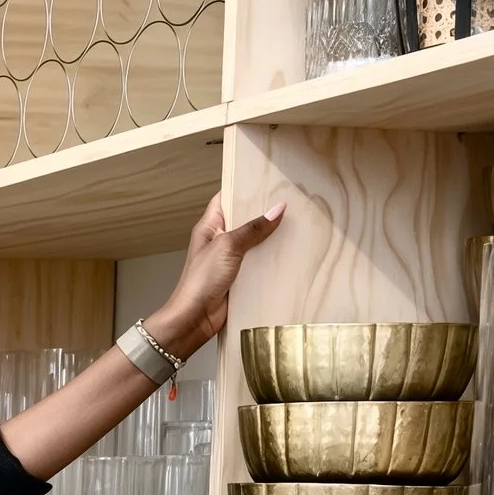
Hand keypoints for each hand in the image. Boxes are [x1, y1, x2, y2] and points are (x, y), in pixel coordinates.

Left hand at [151, 192, 287, 357]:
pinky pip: (259, 262)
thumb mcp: (227, 247)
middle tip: (292, 197)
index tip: (267, 176)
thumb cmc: (201, 281)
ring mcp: (231, 259)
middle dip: (264, 210)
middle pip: (245, 218)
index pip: (226, 197)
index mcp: (210, 227)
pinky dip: (272, 257)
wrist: (194, 319)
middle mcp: (220, 240)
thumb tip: (278, 208)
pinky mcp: (240, 276)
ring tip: (299, 219)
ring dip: (272, 235)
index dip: (244, 186)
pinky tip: (292, 248)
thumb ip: (252, 228)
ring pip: (255, 241)